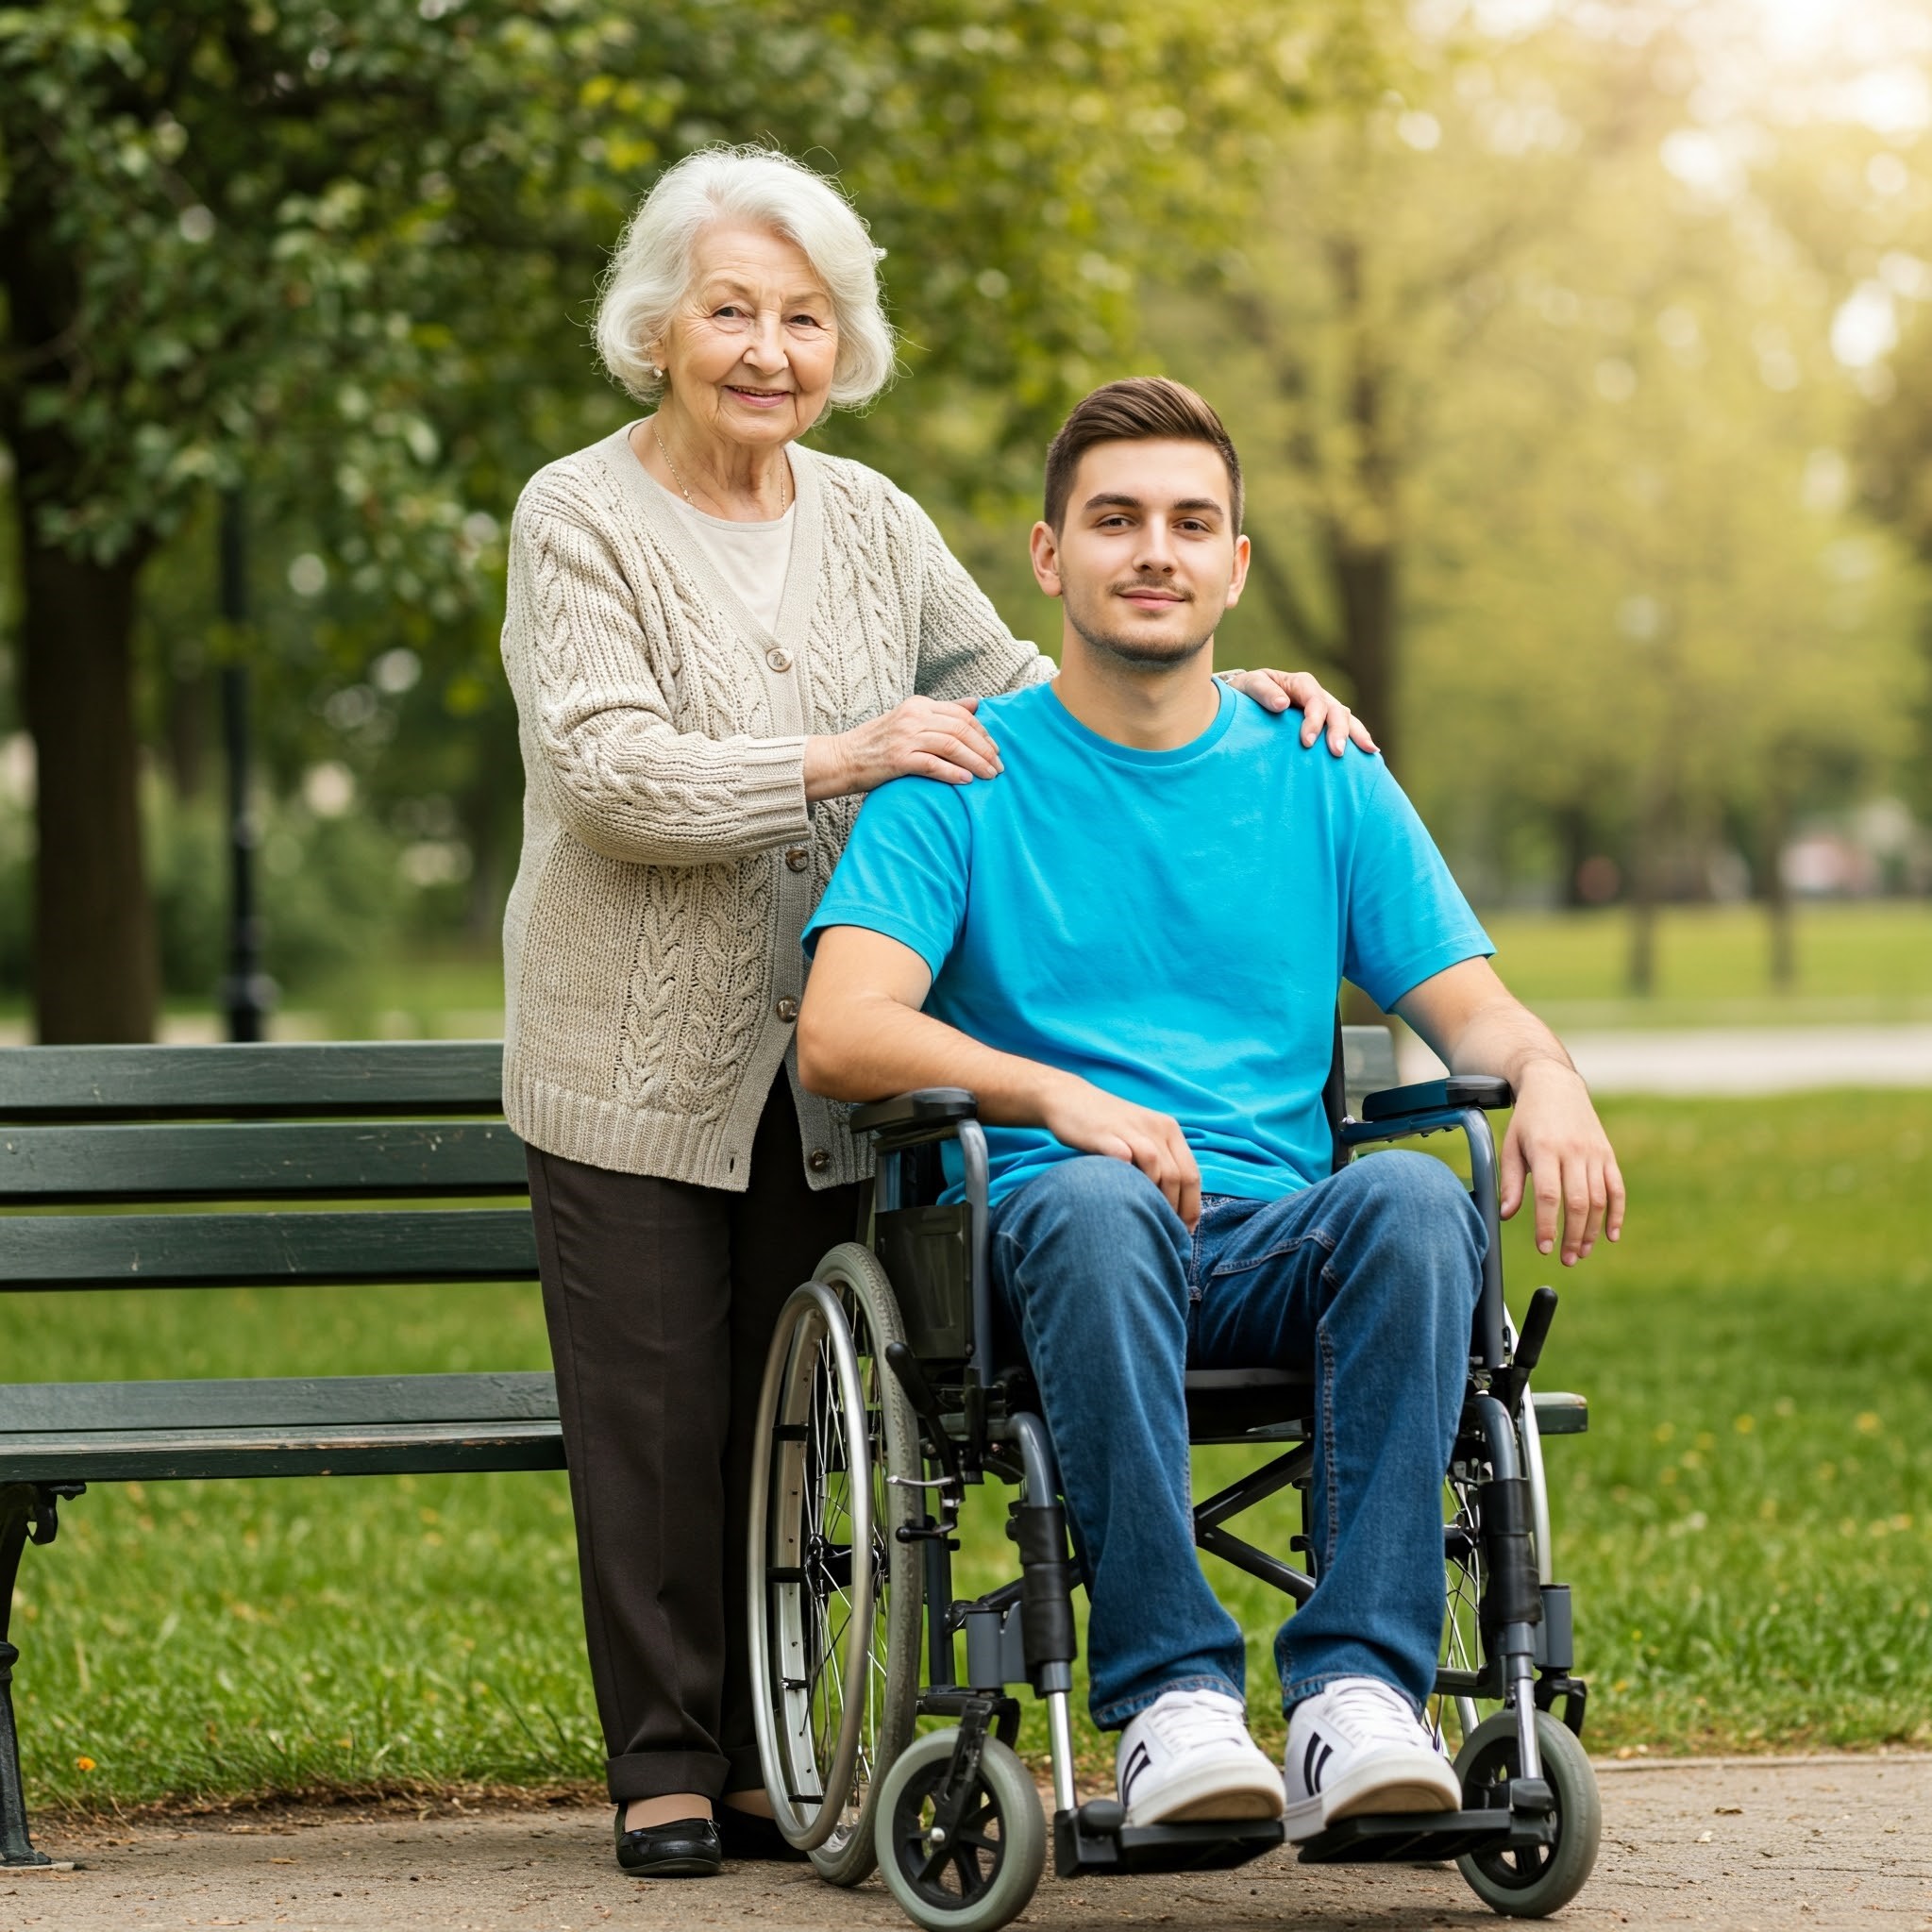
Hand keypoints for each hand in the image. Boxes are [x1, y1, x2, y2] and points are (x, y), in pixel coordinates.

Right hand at [806, 696, 1003, 800]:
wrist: (841, 758)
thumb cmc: (877, 743)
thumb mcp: (909, 720)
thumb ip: (942, 712)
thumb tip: (976, 703)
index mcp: (918, 705)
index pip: (961, 715)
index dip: (983, 733)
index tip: (995, 750)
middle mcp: (913, 717)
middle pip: (961, 730)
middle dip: (985, 749)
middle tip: (999, 766)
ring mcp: (905, 737)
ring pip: (952, 746)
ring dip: (976, 762)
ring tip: (990, 775)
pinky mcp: (898, 759)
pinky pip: (934, 764)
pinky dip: (953, 773)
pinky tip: (967, 781)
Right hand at [1038, 1075, 1201, 1228]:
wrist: (1069, 1098)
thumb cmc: (1107, 1125)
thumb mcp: (1141, 1134)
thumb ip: (1160, 1160)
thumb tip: (1174, 1202)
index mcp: (1168, 1129)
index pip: (1192, 1174)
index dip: (1192, 1206)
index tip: (1186, 1229)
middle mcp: (1155, 1128)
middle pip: (1177, 1176)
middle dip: (1176, 1209)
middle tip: (1166, 1231)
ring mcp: (1130, 1130)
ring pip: (1157, 1169)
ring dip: (1155, 1199)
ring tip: (1148, 1220)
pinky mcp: (1105, 1134)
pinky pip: (1124, 1159)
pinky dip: (1128, 1180)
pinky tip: (1122, 1199)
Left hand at [1220, 669, 1377, 756]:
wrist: (1241, 701)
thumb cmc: (1244, 693)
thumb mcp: (1248, 687)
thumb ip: (1263, 692)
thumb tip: (1282, 704)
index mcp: (1299, 683)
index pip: (1314, 700)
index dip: (1313, 720)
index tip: (1306, 742)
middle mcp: (1316, 695)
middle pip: (1336, 710)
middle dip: (1339, 731)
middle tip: (1337, 752)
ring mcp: (1323, 708)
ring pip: (1347, 718)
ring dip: (1356, 735)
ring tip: (1367, 752)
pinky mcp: (1323, 723)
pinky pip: (1346, 728)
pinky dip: (1358, 737)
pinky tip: (1370, 752)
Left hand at [1498, 1061, 1625, 1266]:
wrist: (1554, 1086)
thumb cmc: (1527, 1121)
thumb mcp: (1510, 1146)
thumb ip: (1509, 1181)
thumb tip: (1505, 1214)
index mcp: (1545, 1149)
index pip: (1548, 1195)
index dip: (1547, 1224)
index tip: (1544, 1248)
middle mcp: (1573, 1151)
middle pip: (1577, 1202)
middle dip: (1572, 1235)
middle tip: (1565, 1259)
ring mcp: (1594, 1153)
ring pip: (1599, 1199)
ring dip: (1592, 1230)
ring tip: (1581, 1252)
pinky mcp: (1608, 1154)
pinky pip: (1617, 1188)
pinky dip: (1617, 1213)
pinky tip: (1610, 1235)